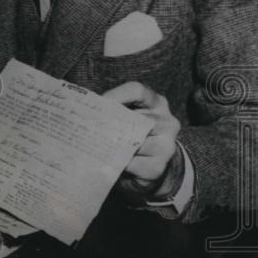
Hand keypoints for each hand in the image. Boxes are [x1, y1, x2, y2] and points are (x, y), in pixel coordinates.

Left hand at [102, 81, 182, 201]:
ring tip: (96, 143)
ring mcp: (165, 146)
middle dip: (112, 123)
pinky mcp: (157, 167)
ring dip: (114, 144)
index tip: (100, 102)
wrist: (151, 164)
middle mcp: (167, 122)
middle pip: (137, 118)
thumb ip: (117, 110)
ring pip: (135, 143)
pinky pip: (132, 163)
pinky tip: (106, 159)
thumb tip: (91, 110)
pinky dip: (117, 161)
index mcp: (157, 103)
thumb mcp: (130, 115)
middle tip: (92, 126)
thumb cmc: (134, 133)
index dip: (116, 95)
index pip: (137, 91)